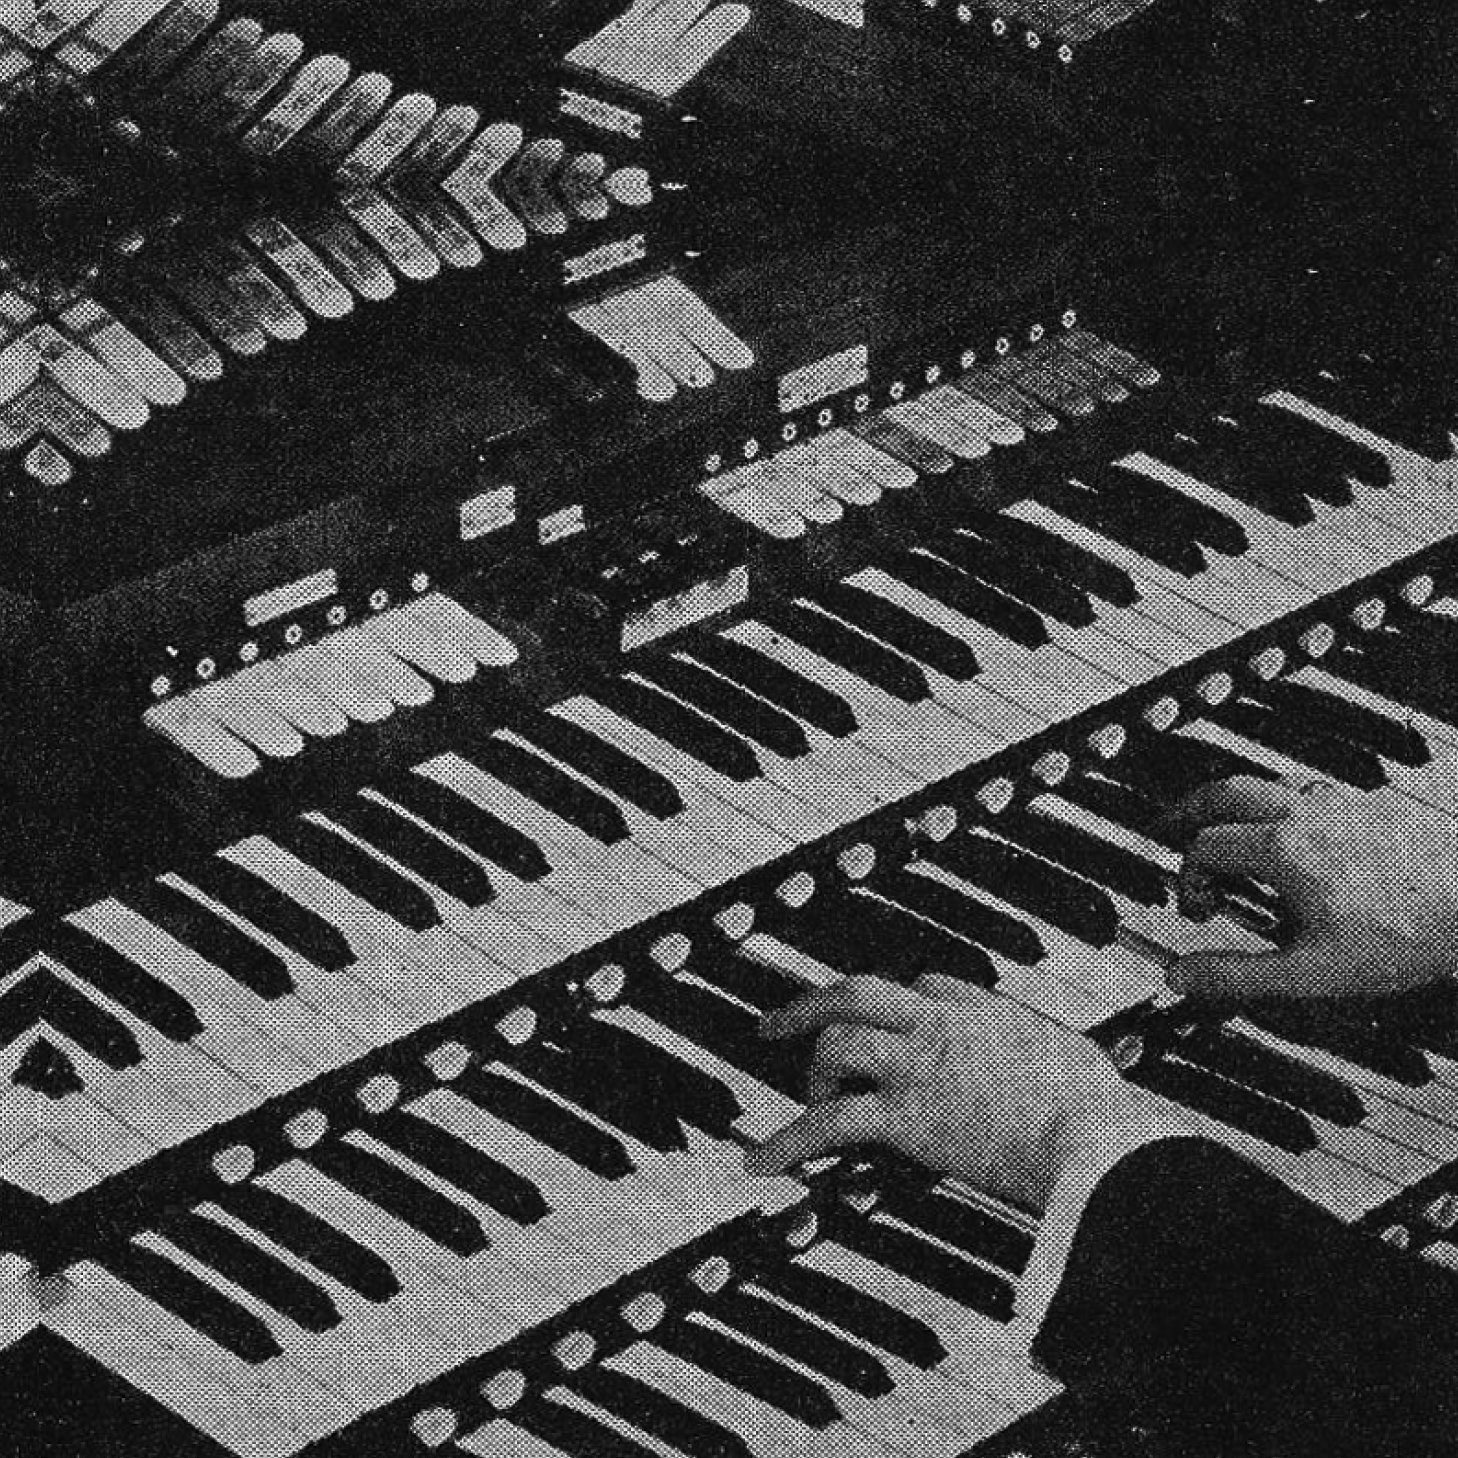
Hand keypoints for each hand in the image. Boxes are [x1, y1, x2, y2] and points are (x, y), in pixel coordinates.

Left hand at [743, 973, 1172, 1211]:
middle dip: (813, 1002)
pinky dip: (787, 1144)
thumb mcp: (1083, 1065)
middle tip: (779, 1019)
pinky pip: (828, 1125)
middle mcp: (944, 1027)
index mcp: (989, 1012)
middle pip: (861, 991)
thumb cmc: (1104, 1114)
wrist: (1095, 1140)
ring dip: (813, 1074)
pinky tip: (761, 1163)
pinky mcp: (905, 1118)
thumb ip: (1063, 1063)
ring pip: (837, 1044)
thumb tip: (1085, 1079)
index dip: (898, 1001)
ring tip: (806, 1102)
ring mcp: (919, 1068)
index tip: (888, 1019)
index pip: (927, 984)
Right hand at [1167, 775, 1457, 999]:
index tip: (1199, 911)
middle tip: (1166, 829)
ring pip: (1265, 785)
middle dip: (1187, 812)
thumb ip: (1237, 975)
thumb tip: (1183, 976)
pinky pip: (1305, 792)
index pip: (1204, 847)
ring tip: (1221, 828)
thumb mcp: (1310, 972)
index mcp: (1280, 850)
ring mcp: (1337, 806)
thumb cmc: (1407, 937)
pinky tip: (1288, 832)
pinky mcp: (1368, 808)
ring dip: (1232, 805)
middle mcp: (1303, 815)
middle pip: (1223, 793)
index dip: (1188, 880)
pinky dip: (1278, 806)